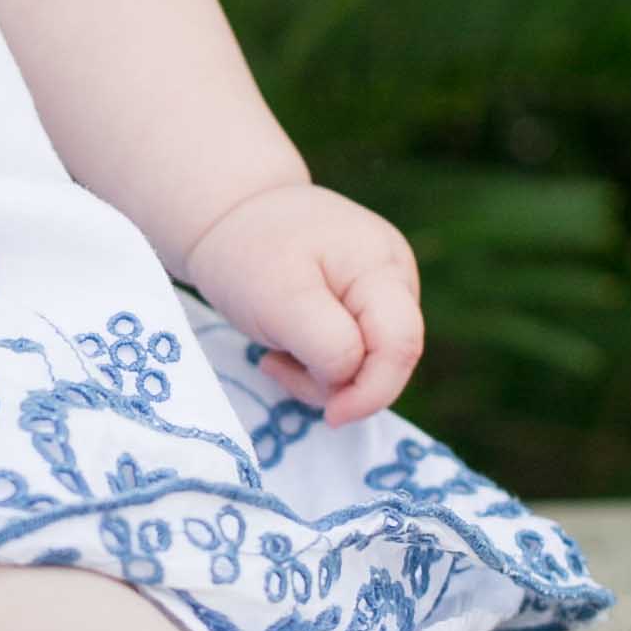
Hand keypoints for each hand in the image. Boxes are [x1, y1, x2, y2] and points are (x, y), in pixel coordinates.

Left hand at [186, 183, 424, 426]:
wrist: (229, 213)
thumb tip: (351, 381)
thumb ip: (327, 344)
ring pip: (371, 362)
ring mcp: (381, 288)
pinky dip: (318, 364)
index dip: (373, 391)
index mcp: (381, 266)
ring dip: (322, 376)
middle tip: (279, 368)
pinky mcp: (362, 303)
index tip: (330, 417)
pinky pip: (354, 353)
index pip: (402, 344)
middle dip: (341, 384)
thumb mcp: (279, 299)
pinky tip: (285, 345)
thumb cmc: (248, 253)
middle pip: (392, 357)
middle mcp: (394, 275)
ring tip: (275, 352)